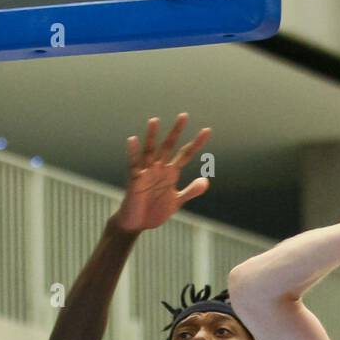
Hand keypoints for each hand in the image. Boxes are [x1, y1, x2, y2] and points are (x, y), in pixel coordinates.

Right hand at [113, 114, 211, 231]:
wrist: (137, 224)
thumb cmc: (154, 211)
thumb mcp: (176, 201)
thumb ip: (190, 191)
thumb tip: (206, 181)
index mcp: (171, 172)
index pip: (185, 154)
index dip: (196, 143)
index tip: (207, 130)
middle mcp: (159, 168)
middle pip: (168, 146)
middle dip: (176, 132)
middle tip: (184, 115)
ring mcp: (146, 172)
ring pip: (150, 151)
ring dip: (152, 137)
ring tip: (154, 121)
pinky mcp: (134, 179)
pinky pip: (133, 164)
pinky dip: (133, 152)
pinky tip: (132, 139)